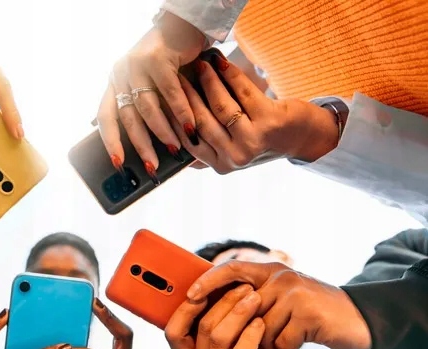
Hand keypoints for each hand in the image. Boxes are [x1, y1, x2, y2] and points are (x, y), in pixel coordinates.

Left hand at [97, 11, 204, 174]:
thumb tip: (147, 144)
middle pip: (128, 117)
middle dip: (141, 145)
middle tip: (152, 166)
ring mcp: (136, 65)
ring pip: (148, 107)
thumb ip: (146, 108)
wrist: (183, 25)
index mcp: (115, 82)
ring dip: (163, 131)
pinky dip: (181, 112)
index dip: (111, 141)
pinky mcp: (156, 58)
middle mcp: (120, 73)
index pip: (105, 117)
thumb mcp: (150, 84)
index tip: (118, 162)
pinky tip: (189, 127)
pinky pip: (169, 93)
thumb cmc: (169, 60)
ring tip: (174, 148)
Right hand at [166, 285, 295, 348]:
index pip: (173, 331)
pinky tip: (261, 323)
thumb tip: (214, 290)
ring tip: (255, 298)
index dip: (186, 308)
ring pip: (219, 339)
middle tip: (244, 287)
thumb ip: (213, 335)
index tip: (206, 287)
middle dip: (224, 302)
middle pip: (202, 329)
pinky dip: (250, 335)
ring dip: (239, 313)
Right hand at [176, 54, 338, 172]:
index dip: (176, 117)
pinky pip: (243, 92)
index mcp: (221, 166)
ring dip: (208, 82)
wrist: (302, 137)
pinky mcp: (269, 121)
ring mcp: (252, 141)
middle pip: (201, 123)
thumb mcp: (231, 152)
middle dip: (187, 96)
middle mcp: (235, 157)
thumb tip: (172, 144)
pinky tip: (220, 62)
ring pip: (220, 107)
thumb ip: (205, 152)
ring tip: (200, 65)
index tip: (166, 96)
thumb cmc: (262, 140)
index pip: (190, 139)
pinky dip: (230, 75)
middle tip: (177, 76)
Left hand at [187, 261, 371, 348]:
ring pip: (261, 329)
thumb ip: (253, 303)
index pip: (231, 268)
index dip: (208, 281)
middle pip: (242, 309)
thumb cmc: (310, 317)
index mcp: (269, 271)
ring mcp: (295, 293)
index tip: (190, 298)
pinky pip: (282, 342)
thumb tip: (210, 316)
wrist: (357, 322)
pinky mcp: (309, 313)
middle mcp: (280, 277)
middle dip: (241, 336)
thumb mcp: (281, 302)